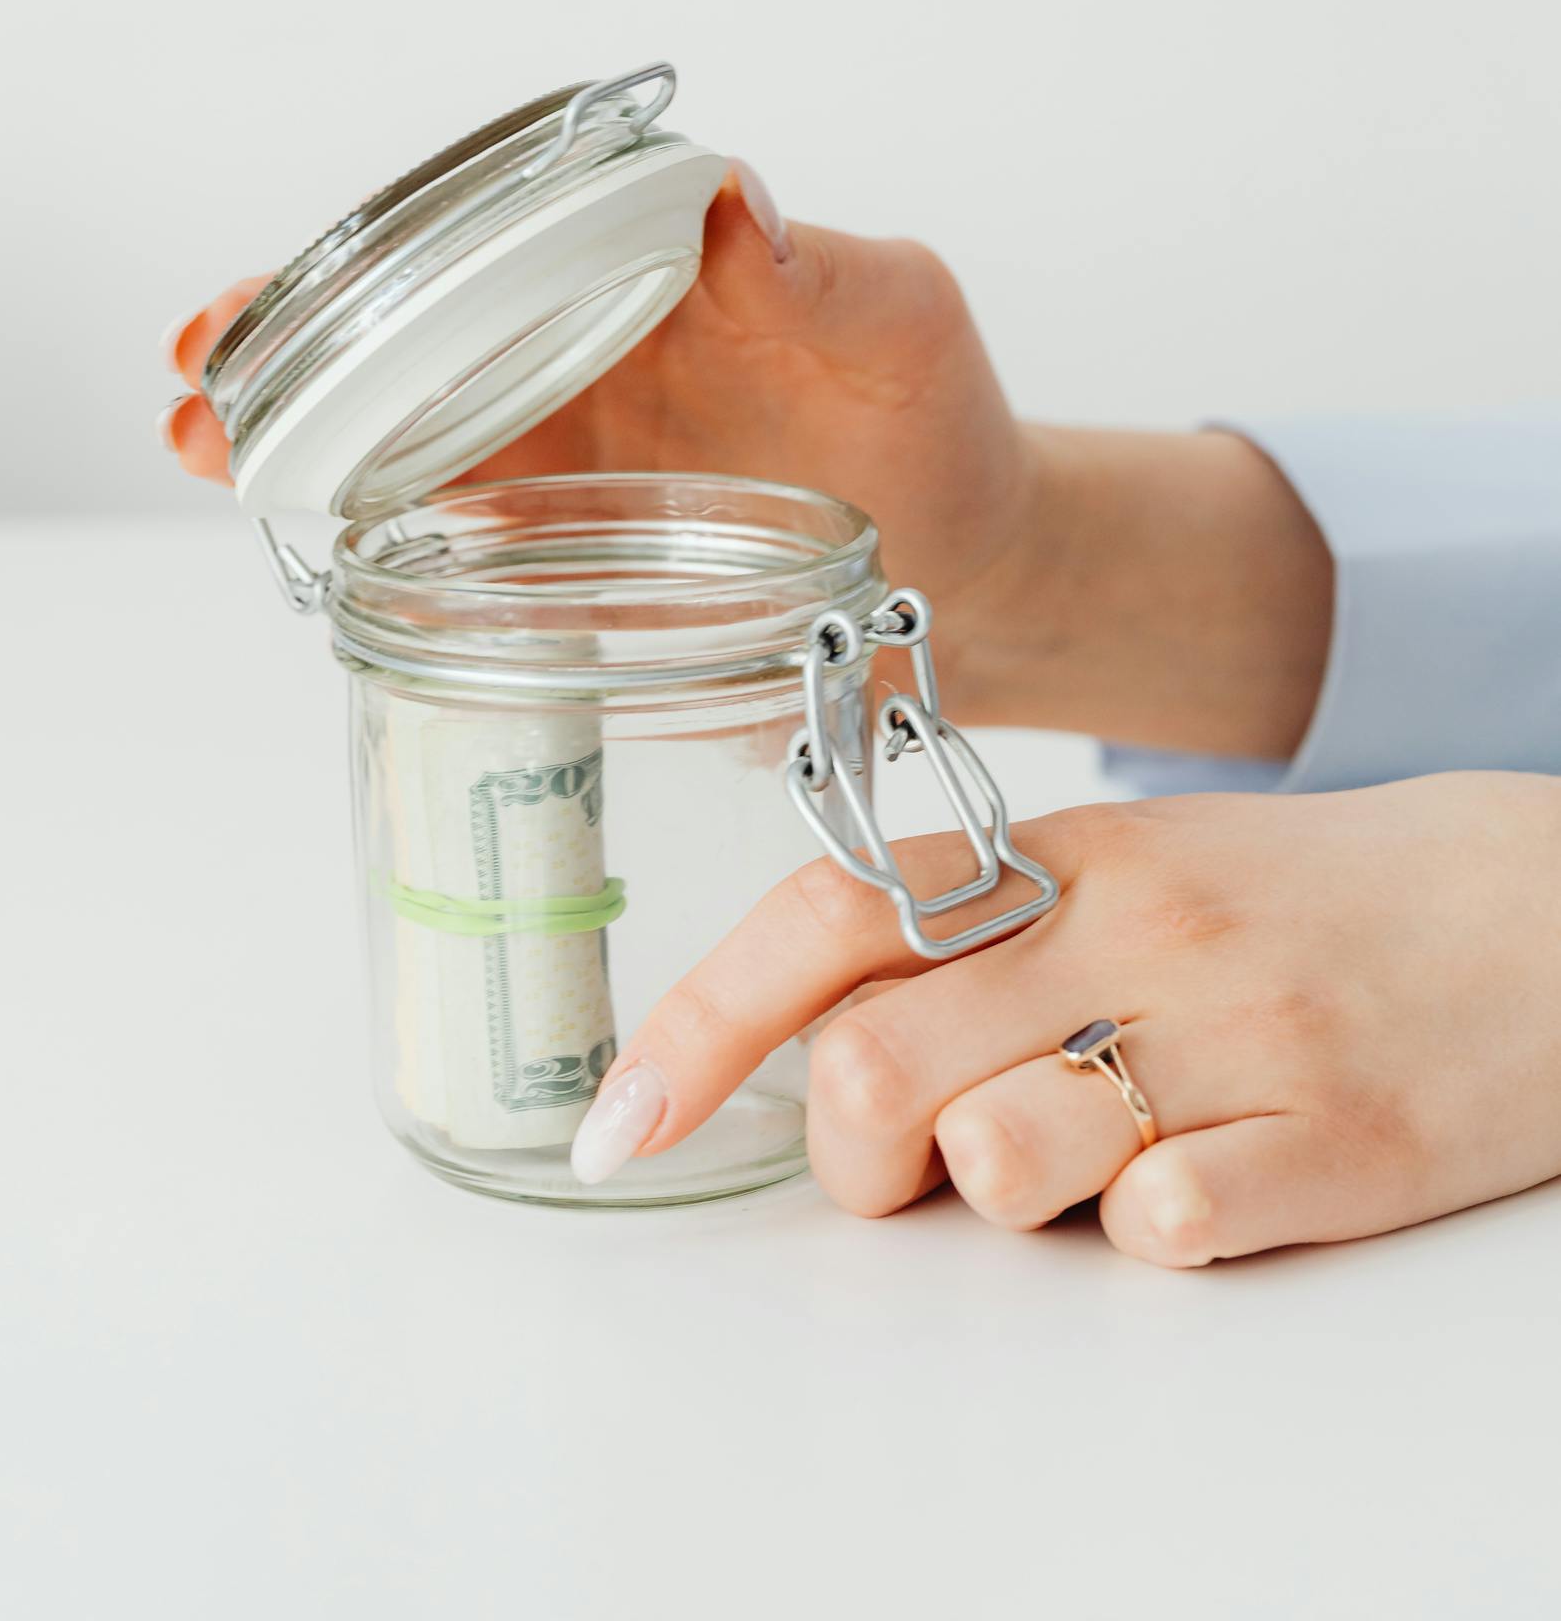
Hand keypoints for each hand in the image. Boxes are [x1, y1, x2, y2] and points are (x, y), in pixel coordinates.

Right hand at [158, 165, 1039, 690]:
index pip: (488, 241)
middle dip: (298, 352)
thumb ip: (830, 271)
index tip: (300, 276)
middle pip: (412, 337)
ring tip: (207, 451)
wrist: (970, 563)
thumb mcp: (903, 322)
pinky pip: (450, 536)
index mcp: (638, 270)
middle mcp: (580, 352)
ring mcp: (565, 455)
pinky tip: (309, 551)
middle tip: (205, 382)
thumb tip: (737, 206)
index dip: (382, 258)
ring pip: (403, 436)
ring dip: (300, 443)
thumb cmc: (935, 419)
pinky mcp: (569, 551)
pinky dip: (372, 535)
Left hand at [568, 770, 1560, 1264]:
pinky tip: (1205, 1176)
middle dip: (854, 1162)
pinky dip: (1151, 1232)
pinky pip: (1166, 1226)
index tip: (618, 1122)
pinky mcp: (1339, 1140)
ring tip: (1094, 1153)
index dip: (694, 1023)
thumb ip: (973, 939)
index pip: (828, 914)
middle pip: (878, 1071)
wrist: (1539, 910)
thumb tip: (799, 1041)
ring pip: (1004, 1163)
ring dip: (1007, 1196)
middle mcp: (1135, 925)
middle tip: (916, 1171)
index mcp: (1064, 853)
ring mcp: (1238, 1030)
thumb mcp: (1130, 871)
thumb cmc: (1301, 900)